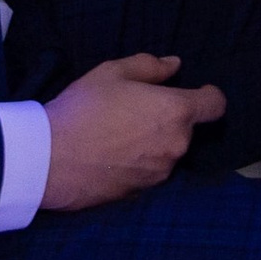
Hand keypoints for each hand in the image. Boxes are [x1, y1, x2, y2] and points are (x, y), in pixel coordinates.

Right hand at [40, 53, 225, 212]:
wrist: (44, 160)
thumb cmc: (81, 109)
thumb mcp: (113, 73)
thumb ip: (150, 66)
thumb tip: (175, 65)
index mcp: (176, 112)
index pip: (216, 105)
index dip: (208, 96)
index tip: (194, 92)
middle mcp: (175, 145)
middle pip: (187, 130)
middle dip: (170, 120)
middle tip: (137, 113)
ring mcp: (158, 173)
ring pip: (167, 153)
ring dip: (153, 144)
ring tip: (118, 137)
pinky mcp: (138, 194)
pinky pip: (147, 174)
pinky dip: (137, 165)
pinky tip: (110, 158)